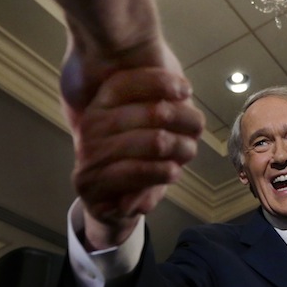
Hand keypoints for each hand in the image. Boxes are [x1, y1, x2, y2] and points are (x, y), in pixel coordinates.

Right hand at [69, 65, 204, 248]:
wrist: (110, 204)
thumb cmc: (135, 160)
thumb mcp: (147, 129)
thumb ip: (160, 109)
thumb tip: (185, 95)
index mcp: (101, 103)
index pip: (128, 82)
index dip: (161, 82)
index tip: (186, 90)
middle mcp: (92, 125)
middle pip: (154, 112)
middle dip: (185, 120)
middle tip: (196, 131)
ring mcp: (90, 155)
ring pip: (154, 142)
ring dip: (181, 148)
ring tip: (187, 152)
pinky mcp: (93, 184)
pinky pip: (139, 172)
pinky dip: (164, 171)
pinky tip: (173, 171)